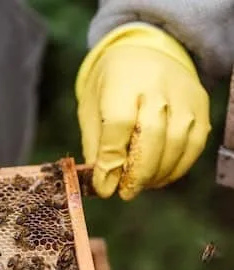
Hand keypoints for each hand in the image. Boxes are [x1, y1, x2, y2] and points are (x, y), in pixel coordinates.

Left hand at [76, 23, 210, 199]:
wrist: (144, 54)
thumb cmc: (110, 87)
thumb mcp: (92, 109)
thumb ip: (96, 144)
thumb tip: (102, 182)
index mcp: (121, 82)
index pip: (118, 124)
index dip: (112, 160)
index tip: (104, 186)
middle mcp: (156, 85)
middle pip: (152, 135)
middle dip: (138, 172)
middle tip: (125, 192)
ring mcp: (183, 94)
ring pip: (177, 142)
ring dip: (158, 173)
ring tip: (140, 186)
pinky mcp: (200, 104)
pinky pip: (195, 143)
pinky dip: (178, 167)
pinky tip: (160, 177)